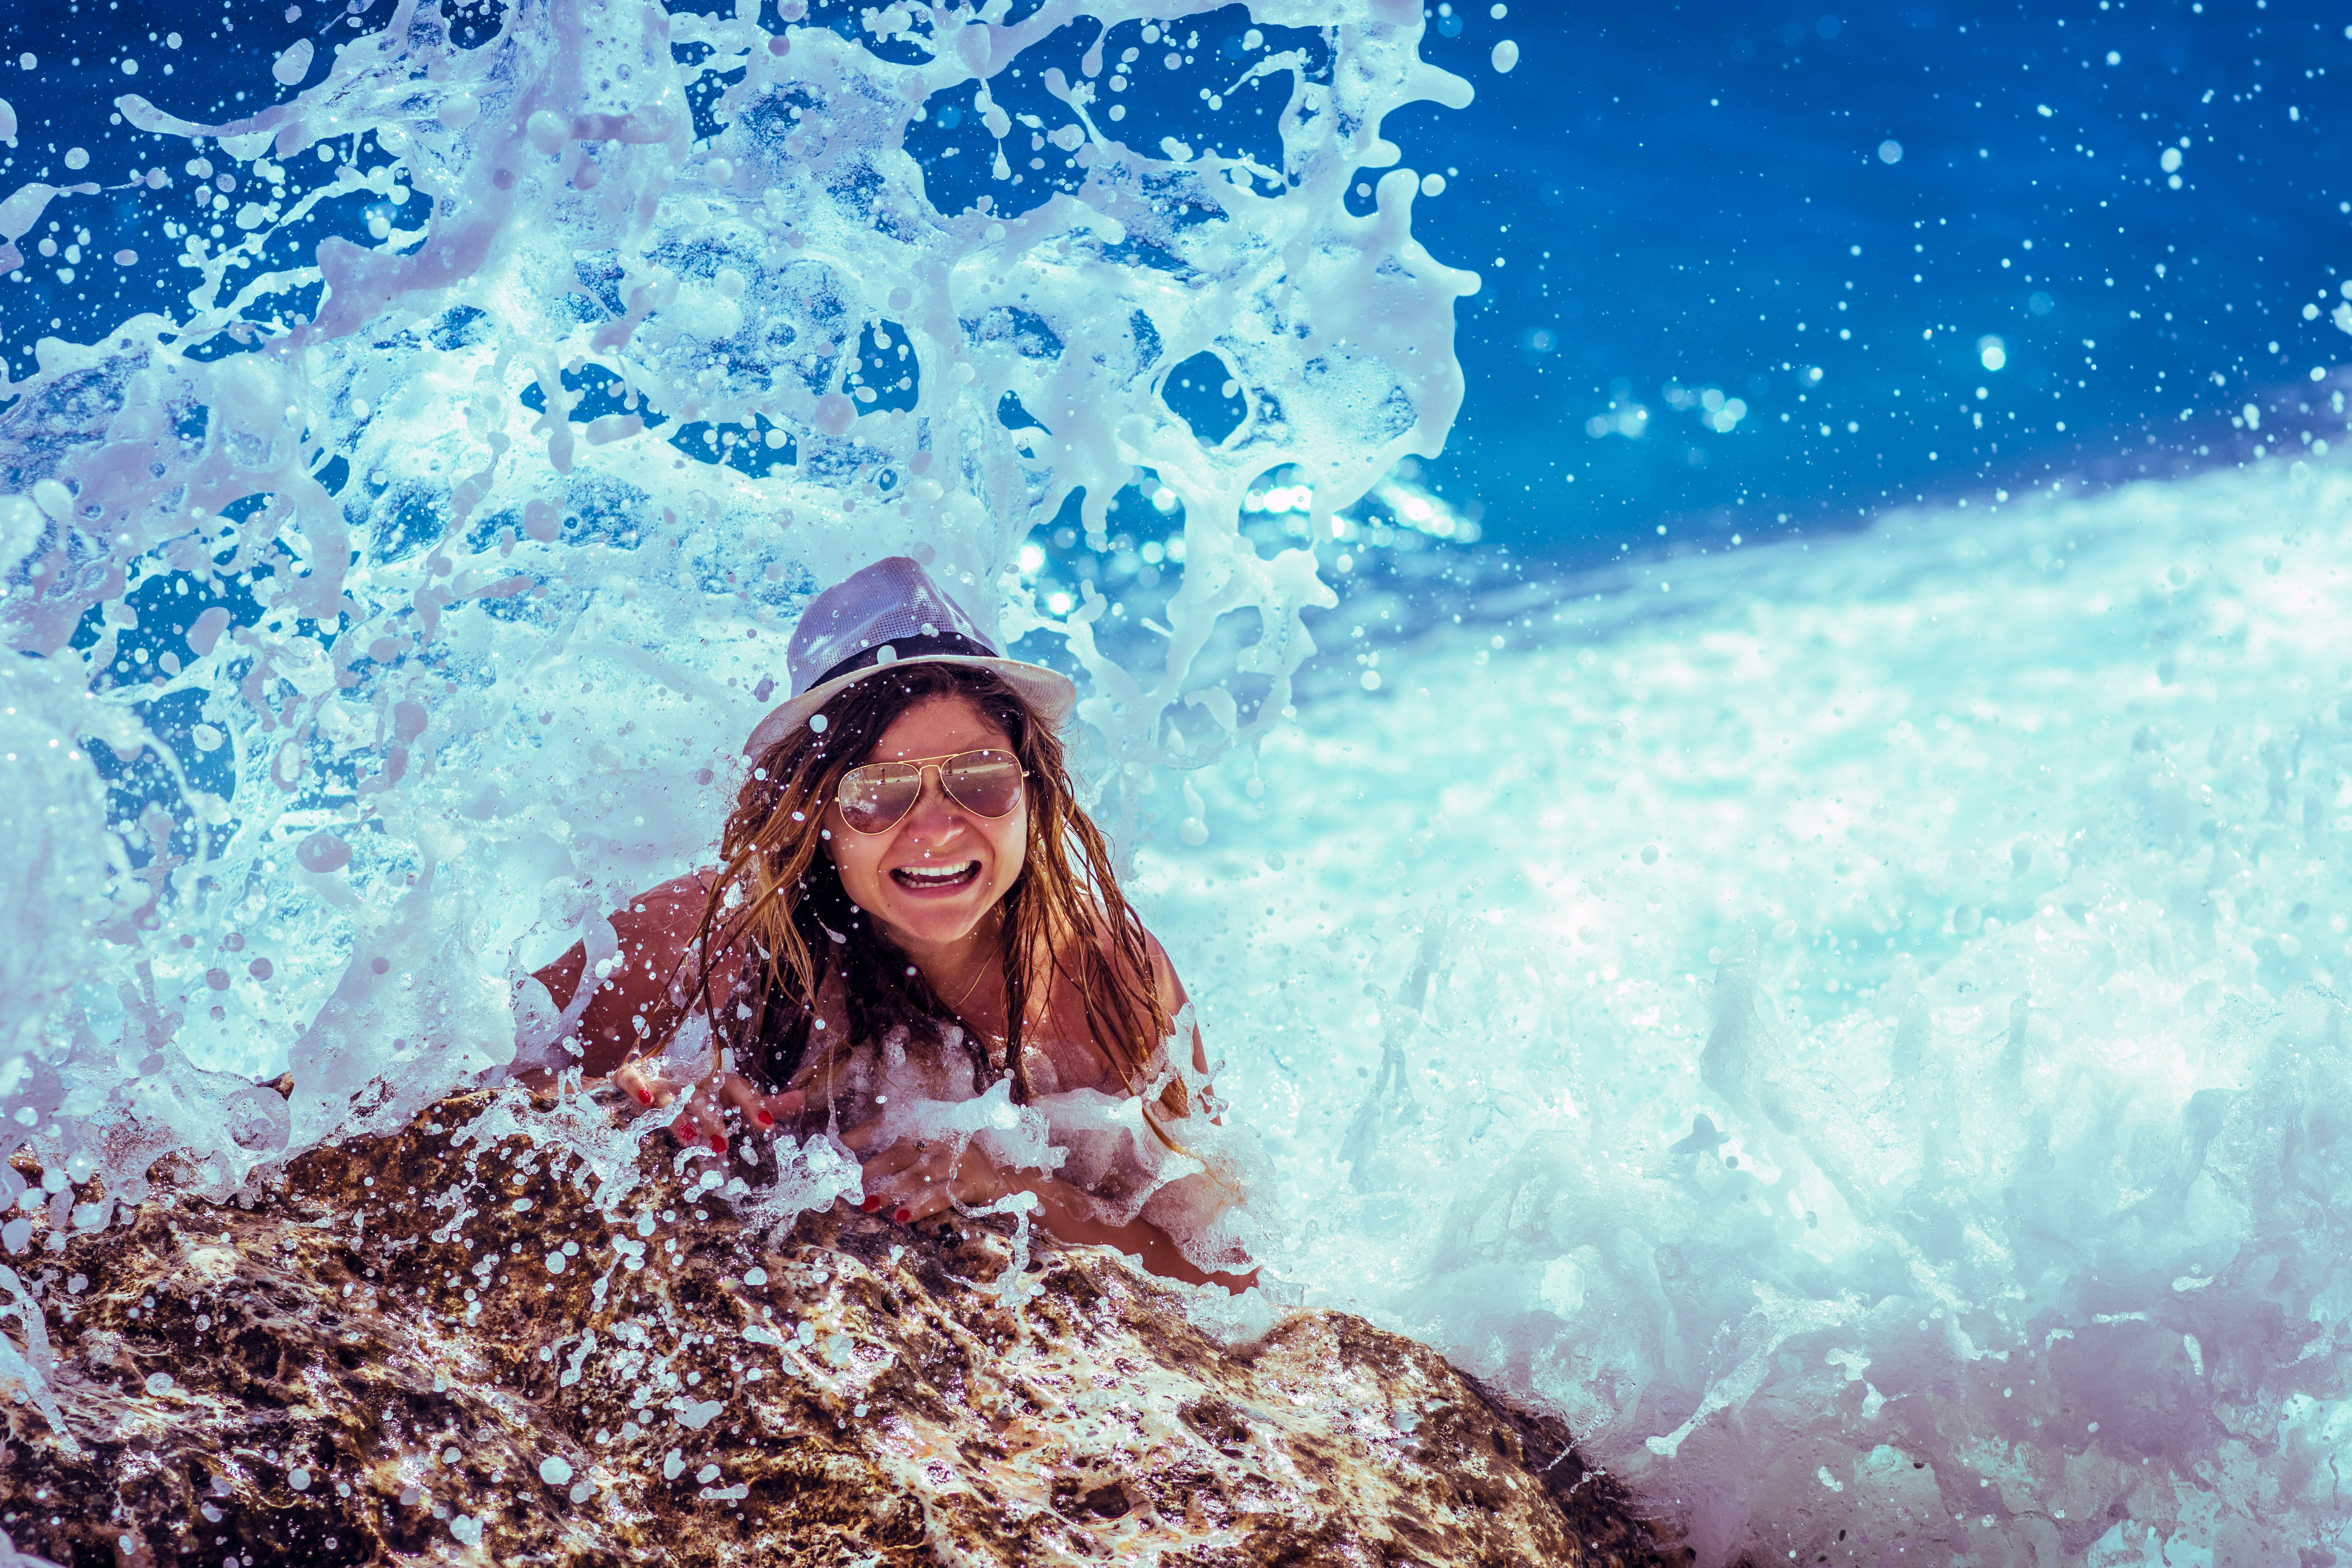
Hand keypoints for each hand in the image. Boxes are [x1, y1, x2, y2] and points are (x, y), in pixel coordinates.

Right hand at [612, 1062, 801, 1154]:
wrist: (643, 1069)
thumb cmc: (693, 1086)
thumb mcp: (727, 1095)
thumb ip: (760, 1102)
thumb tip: (802, 1098)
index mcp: (715, 1078)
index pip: (738, 1087)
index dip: (754, 1105)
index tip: (768, 1127)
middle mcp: (690, 1075)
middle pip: (704, 1095)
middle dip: (713, 1119)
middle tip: (722, 1147)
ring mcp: (661, 1075)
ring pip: (672, 1094)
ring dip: (680, 1115)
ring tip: (691, 1138)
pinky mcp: (632, 1076)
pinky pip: (633, 1079)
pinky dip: (638, 1087)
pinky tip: (645, 1102)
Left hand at [846, 1127, 1016, 1224]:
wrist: (996, 1173)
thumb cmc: (950, 1156)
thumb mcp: (922, 1142)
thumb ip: (890, 1144)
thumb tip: (843, 1151)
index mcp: (925, 1123)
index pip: (887, 1125)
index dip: (860, 1136)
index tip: (835, 1148)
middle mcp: (939, 1138)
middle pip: (900, 1152)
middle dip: (872, 1169)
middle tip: (848, 1184)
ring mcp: (954, 1160)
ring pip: (917, 1176)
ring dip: (891, 1190)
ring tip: (867, 1203)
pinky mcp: (967, 1183)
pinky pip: (942, 1195)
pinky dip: (922, 1205)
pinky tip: (903, 1216)